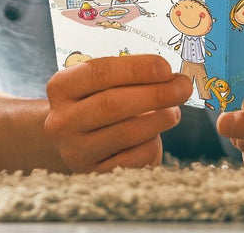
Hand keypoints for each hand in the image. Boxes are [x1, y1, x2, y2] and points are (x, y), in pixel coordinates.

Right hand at [44, 53, 191, 171]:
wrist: (70, 142)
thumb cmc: (91, 104)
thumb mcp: (94, 85)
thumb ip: (124, 77)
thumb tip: (169, 77)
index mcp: (61, 87)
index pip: (99, 72)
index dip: (135, 69)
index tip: (165, 67)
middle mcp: (62, 120)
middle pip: (113, 104)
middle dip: (155, 94)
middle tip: (182, 87)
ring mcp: (76, 151)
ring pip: (126, 133)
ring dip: (159, 119)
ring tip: (174, 110)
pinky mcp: (94, 175)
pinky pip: (133, 159)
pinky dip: (151, 144)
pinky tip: (155, 135)